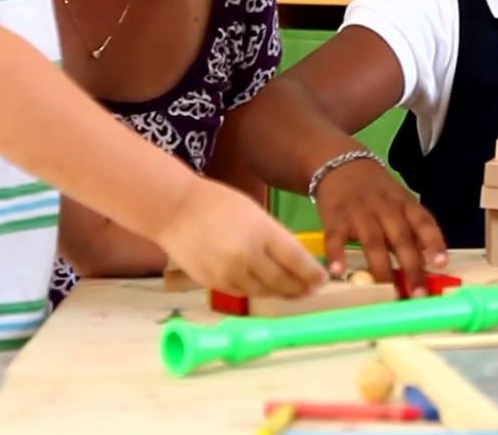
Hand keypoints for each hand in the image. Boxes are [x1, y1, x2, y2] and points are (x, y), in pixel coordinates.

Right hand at [154, 176, 325, 297]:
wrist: (174, 210)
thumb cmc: (218, 203)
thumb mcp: (255, 213)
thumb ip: (274, 237)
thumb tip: (295, 260)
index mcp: (262, 232)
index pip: (296, 260)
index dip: (313, 274)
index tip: (323, 279)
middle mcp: (248, 256)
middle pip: (283, 280)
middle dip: (301, 288)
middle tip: (312, 290)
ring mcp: (229, 273)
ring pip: (264, 291)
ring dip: (282, 294)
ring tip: (294, 293)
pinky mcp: (214, 283)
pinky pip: (243, 293)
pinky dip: (258, 293)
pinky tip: (268, 291)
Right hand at [314, 157, 448, 294]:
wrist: (341, 163)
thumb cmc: (377, 191)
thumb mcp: (400, 202)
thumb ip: (411, 229)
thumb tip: (430, 265)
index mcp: (406, 205)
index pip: (425, 223)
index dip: (434, 242)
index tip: (442, 264)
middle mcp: (386, 208)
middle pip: (402, 238)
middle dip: (412, 267)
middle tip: (418, 294)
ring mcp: (360, 212)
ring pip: (373, 242)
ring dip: (382, 269)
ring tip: (388, 293)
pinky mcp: (335, 218)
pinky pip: (336, 238)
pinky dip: (337, 254)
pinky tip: (339, 272)